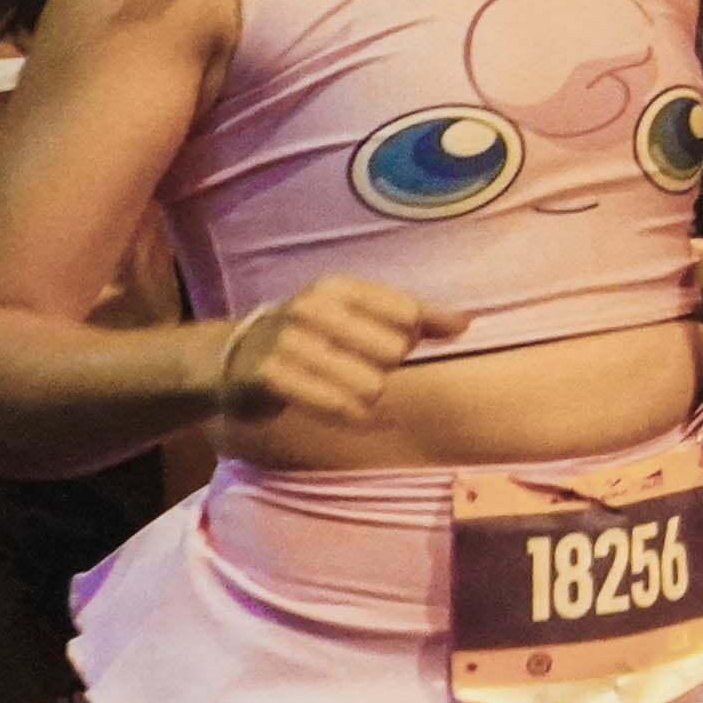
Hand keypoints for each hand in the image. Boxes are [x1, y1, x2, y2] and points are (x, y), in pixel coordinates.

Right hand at [215, 275, 464, 425]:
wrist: (235, 358)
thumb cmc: (313, 335)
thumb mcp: (359, 315)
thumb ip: (416, 317)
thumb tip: (467, 322)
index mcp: (339, 287)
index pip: (407, 314)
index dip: (407, 339)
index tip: (383, 344)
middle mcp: (311, 307)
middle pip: (393, 352)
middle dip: (384, 369)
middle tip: (355, 368)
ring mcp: (288, 341)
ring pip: (371, 384)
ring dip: (368, 398)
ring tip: (345, 390)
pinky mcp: (270, 376)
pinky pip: (338, 405)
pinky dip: (352, 415)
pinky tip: (351, 414)